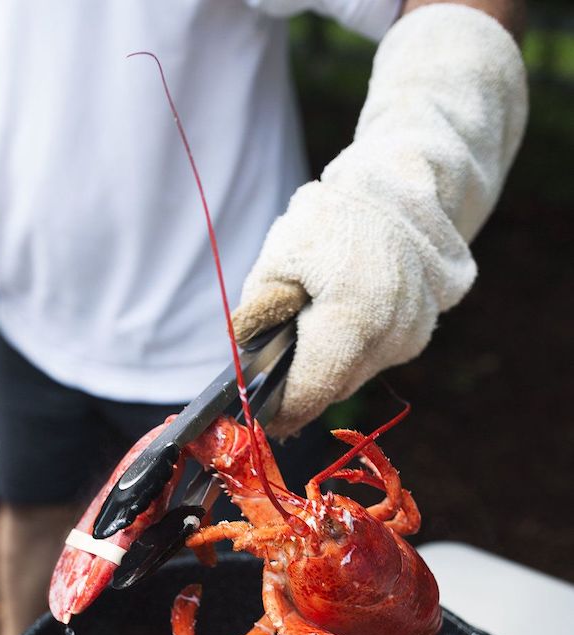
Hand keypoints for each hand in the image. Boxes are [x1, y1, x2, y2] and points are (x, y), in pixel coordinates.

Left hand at [232, 4, 526, 437]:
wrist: (401, 186)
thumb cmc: (330, 218)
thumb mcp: (276, 260)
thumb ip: (257, 320)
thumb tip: (245, 373)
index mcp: (355, 315)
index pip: (312, 390)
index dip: (282, 409)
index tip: (259, 415)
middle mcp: (394, 333)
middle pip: (332, 387)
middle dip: (301, 383)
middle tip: (273, 370)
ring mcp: (414, 334)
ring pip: (354, 376)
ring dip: (326, 364)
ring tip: (312, 322)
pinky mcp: (422, 333)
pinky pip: (374, 358)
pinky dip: (352, 348)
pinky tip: (343, 313)